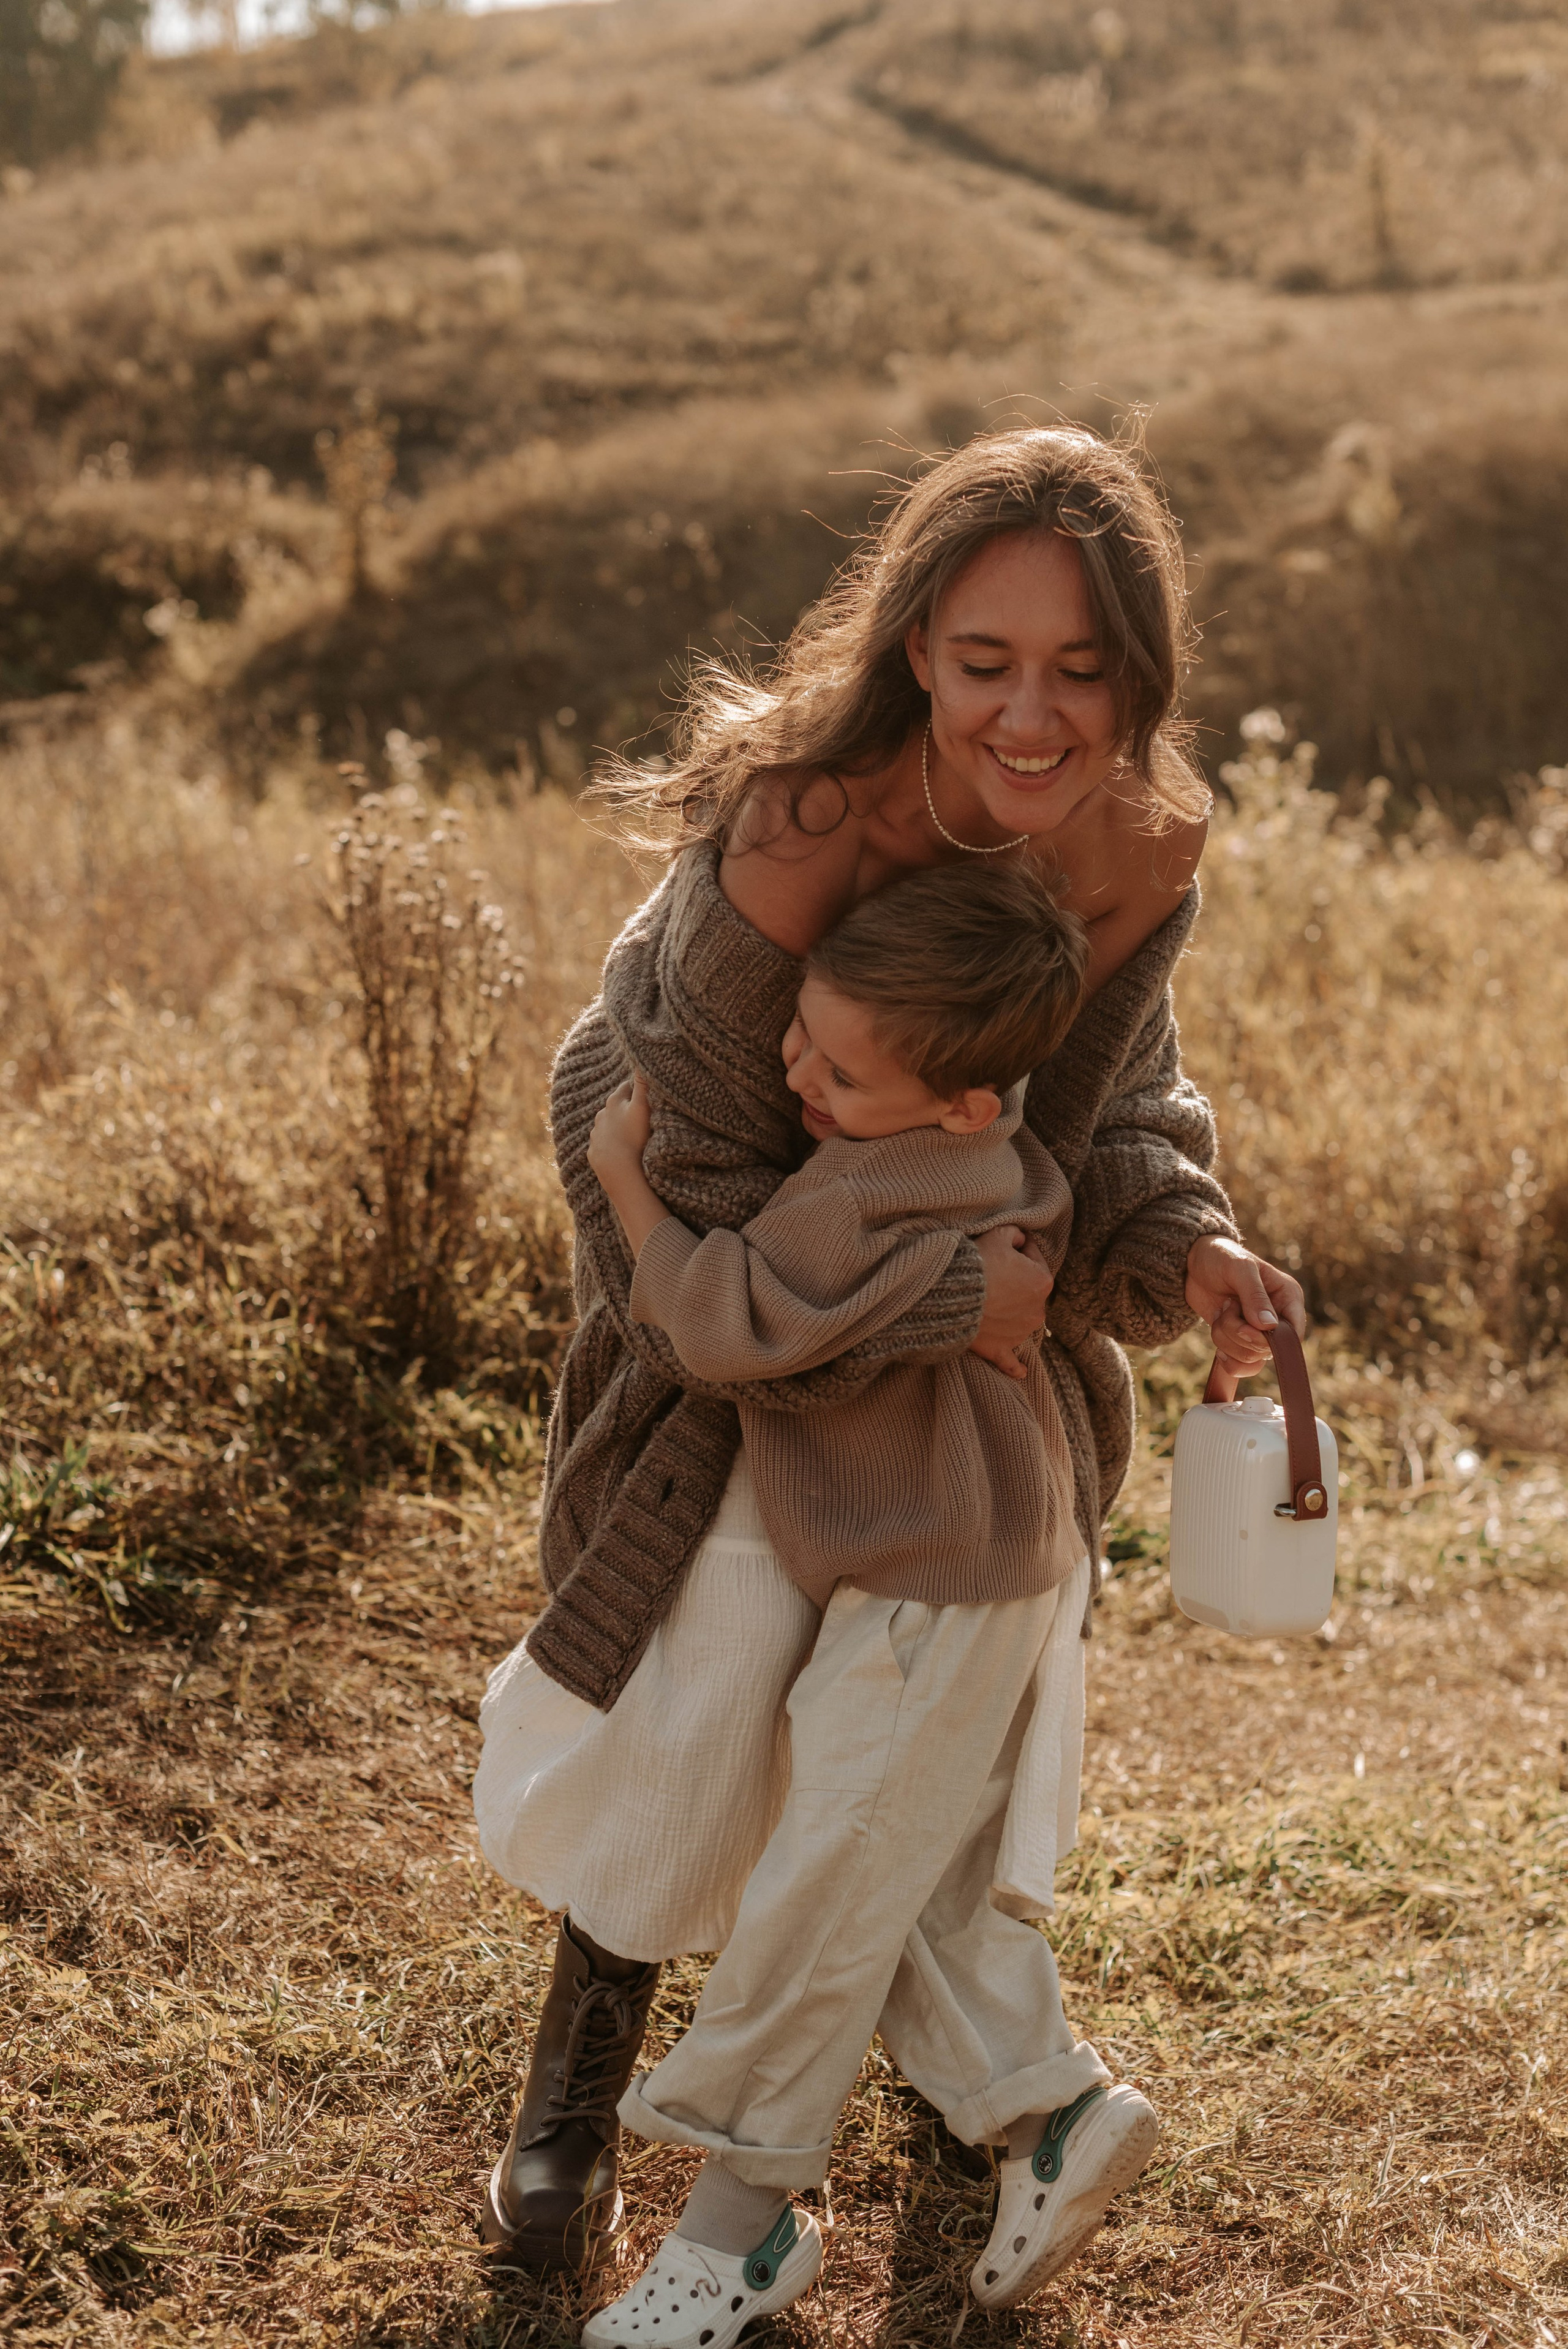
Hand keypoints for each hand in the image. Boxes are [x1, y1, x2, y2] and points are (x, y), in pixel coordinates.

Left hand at [588, 1071, 651, 1185]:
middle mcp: (601, 1115)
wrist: (619, 1171)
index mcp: (613, 1102)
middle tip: (643, 1114)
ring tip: (633, 1135)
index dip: (638, 1089)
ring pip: (610, 1125)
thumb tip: (642, 1058)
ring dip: (619, 1126)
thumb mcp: (642, 1107)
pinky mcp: (595, 1152)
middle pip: (617, 1106)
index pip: (627, 1087)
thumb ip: (643, 1084)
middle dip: (628, 1107)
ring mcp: (596, 1135)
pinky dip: (613, 1144)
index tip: (649, 1094)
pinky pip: (605, 1143)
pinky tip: (622, 1150)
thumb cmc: (634, 1137)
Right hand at [970, 1225, 1053, 1382]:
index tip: (1002, 1248)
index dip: (1017, 1249)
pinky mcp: (1002, 1349)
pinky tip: (1022, 1372)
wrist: (952, 1296)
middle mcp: (1038, 1310)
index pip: (1034, 1258)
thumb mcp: (997, 1235)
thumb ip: (1014, 1233)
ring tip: (988, 1302)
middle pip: (1028, 1291)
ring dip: (1010, 1313)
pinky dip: (1015, 1366)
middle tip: (992, 1274)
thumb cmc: (976, 1264)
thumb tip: (1019, 1239)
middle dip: (1015, 1283)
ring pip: (1021, 1320)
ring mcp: (1020, 1333)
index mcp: (1042, 1281)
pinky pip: (1012, 1361)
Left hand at [1185, 1235, 1305, 1376]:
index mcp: (1288, 1297)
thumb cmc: (1222, 1257)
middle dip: (1238, 1332)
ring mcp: (1260, 1331)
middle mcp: (1279, 1317)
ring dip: (1226, 1338)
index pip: (1293, 1334)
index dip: (1269, 1339)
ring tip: (1220, 1312)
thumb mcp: (1239, 1268)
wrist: (1194, 1263)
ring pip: (1249, 1357)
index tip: (1245, 1326)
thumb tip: (1269, 1326)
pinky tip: (1217, 1338)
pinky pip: (1241, 1364)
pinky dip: (1225, 1356)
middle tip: (1227, 1305)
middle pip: (1266, 1349)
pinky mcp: (1241, 1340)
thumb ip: (1254, 1295)